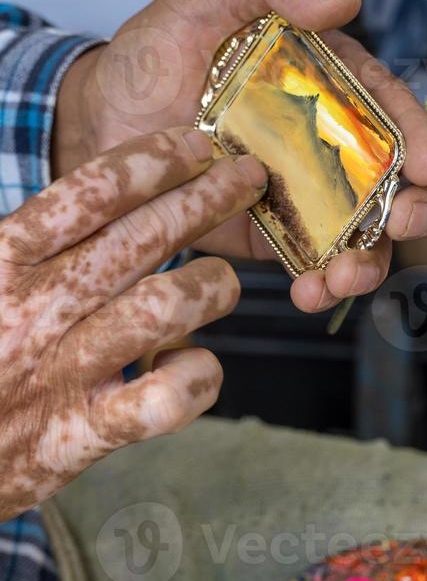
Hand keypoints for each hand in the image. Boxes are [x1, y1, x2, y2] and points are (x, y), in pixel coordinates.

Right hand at [0, 127, 265, 521]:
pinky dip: (197, 378)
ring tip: (223, 279)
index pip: (88, 195)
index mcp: (2, 262)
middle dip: (206, 200)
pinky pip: (164, 400)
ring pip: (163, 309)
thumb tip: (87, 197)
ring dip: (210, 285)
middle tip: (247, 179)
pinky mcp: (80, 435)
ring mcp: (59, 373)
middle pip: (140, 239)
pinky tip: (196, 364)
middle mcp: (33, 310)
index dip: (152, 162)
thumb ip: (23, 244)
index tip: (195, 145)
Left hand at [54, 0, 426, 312]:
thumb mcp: (204, 0)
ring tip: (345, 277)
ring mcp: (306, 194)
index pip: (391, 106)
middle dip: (422, 205)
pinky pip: (314, 264)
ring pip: (367, 231)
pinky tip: (309, 292)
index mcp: (328, 82)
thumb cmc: (152, 56)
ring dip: (372, 260)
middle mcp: (329, 141)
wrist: (100, 125)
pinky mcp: (278, 235)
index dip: (423, 135)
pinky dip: (322, 284)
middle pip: (401, 177)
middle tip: (405, 221)